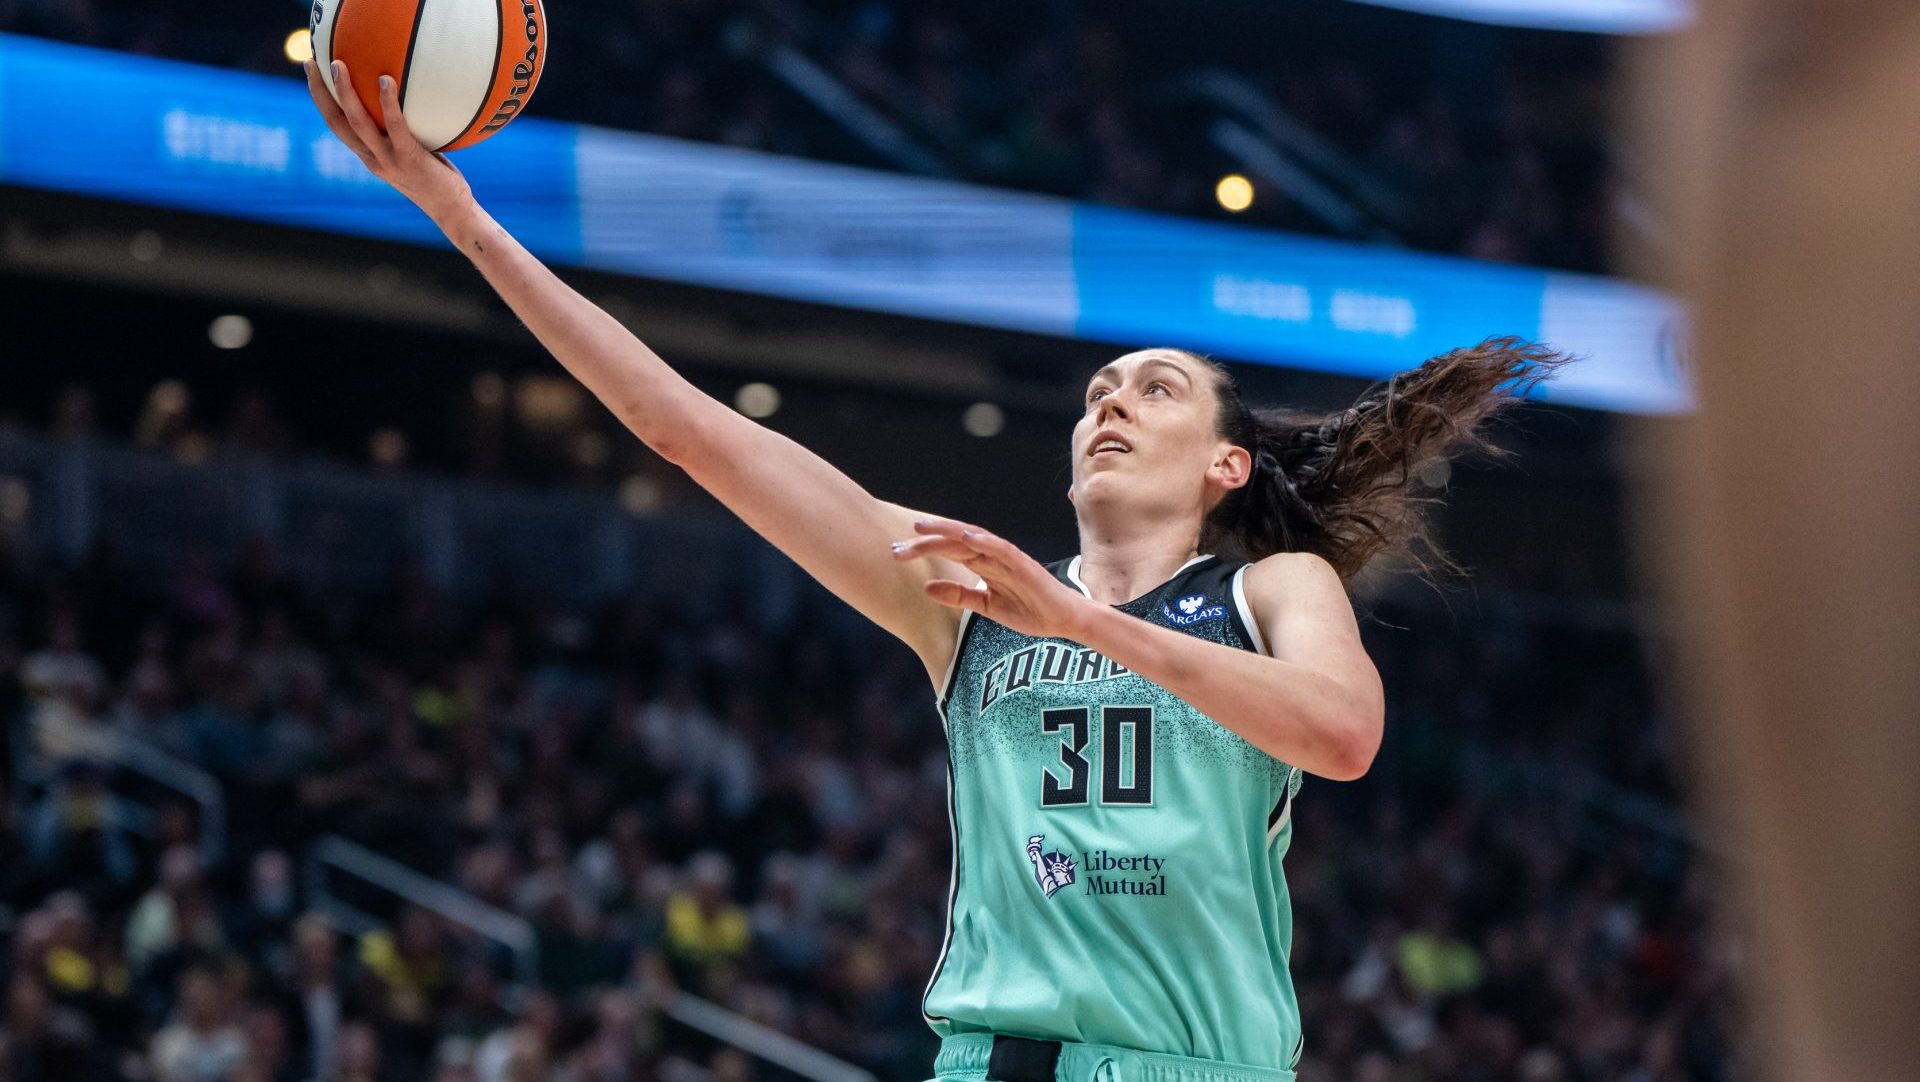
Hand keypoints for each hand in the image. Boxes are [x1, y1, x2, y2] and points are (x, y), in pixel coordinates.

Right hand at [305, 59, 473, 224]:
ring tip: (337, 64)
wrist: (452, 211)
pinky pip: (395, 126)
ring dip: (344, 92)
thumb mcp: (413, 153)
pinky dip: (388, 103)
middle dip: (319, 92)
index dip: (320, 100)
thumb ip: (403, 132)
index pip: (337, 126)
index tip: (312, 73)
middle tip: (311, 62)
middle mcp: (372, 158)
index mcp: (369, 156)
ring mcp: (389, 160)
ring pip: (357, 123)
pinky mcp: (409, 159)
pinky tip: (386, 79)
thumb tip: (410, 96)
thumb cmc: (438, 179)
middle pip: (335, 122)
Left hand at [892, 519, 1095, 640]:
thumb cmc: (1030, 611)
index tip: (896, 553)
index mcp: (983, 565)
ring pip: (973, 539)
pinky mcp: (1024, 565)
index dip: (922, 549)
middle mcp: (992, 556)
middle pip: (953, 542)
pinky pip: (1002, 549)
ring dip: (947, 532)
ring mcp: (1008, 558)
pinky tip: (966, 536)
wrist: (1064, 620)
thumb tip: (927, 588)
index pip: (947, 552)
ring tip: (922, 528)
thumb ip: (960, 596)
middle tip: (896, 546)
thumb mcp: (987, 606)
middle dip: (925, 541)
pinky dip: (985, 540)